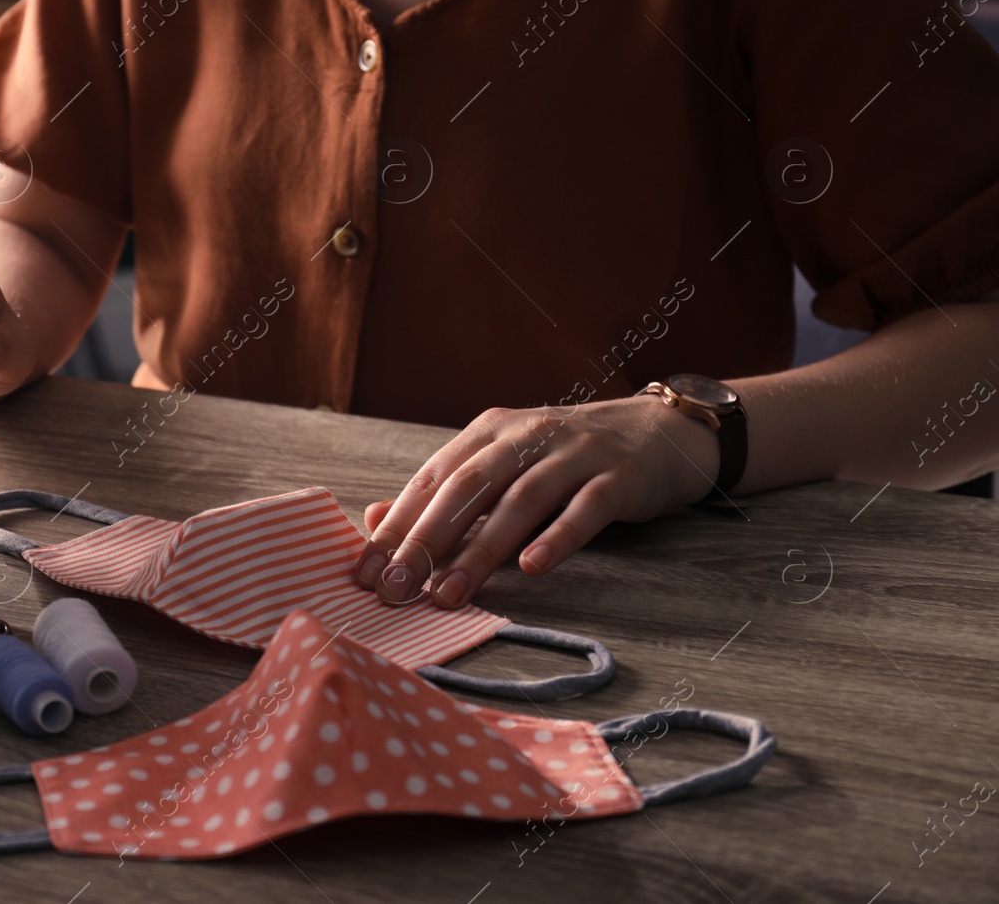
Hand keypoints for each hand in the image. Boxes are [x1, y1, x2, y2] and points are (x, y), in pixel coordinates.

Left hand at [352, 395, 721, 608]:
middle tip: (396, 590)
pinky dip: (557, 538)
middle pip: (467, 488)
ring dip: (481, 551)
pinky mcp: (617, 477)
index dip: (397, 526)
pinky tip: (532, 569)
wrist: (659, 432)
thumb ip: (447, 495)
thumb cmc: (567, 459)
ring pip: (519, 502)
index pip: (433, 479)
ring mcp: (574, 454)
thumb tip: (378, 522)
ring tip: (450, 594)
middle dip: (425, 541)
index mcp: (489, 432)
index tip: (366, 573)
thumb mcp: (504, 465)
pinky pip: (584, 509)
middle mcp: (526, 436)